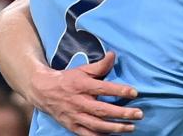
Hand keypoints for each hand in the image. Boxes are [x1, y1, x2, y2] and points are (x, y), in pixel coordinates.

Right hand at [27, 51, 141, 135]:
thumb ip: (100, 65)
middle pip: (102, 110)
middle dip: (122, 113)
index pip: (103, 88)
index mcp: (82, 86)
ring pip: (96, 125)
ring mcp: (74, 116)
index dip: (119, 90)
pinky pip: (86, 134)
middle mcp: (78, 102)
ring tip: (131, 127)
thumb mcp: (83, 69)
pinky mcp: (71, 126)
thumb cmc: (68, 79)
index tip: (135, 92)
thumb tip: (114, 55)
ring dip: (115, 128)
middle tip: (139, 114)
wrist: (42, 91)